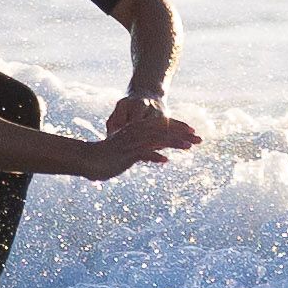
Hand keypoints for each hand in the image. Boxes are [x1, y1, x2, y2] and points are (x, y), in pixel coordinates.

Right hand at [84, 99, 200, 179]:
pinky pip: (142, 154)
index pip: (162, 127)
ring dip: (173, 143)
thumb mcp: (130, 153)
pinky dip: (154, 156)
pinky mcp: (125, 153)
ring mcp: (131, 143)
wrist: (87, 159)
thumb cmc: (107, 158)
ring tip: (189, 147)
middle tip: (199, 139)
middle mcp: (136, 134)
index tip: (193, 132)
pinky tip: (166, 161)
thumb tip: (159, 155)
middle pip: (163, 131)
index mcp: (138, 130)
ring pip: (156, 140)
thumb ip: (144, 150)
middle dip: (182, 134)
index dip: (178, 128)